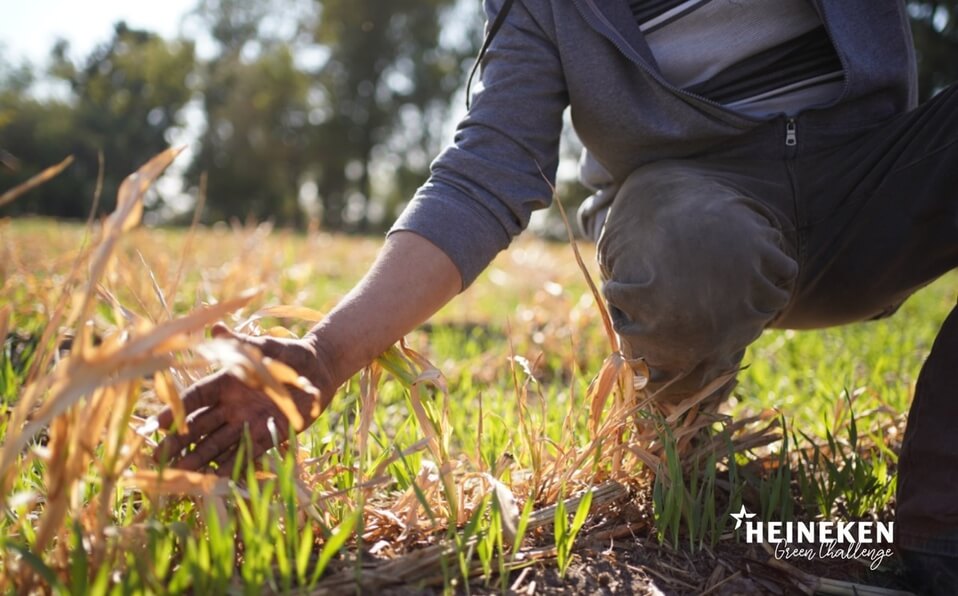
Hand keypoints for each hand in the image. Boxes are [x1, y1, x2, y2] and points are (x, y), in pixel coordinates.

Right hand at [153, 323, 334, 474]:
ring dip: (199, 459)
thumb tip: (216, 329)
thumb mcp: (266, 347)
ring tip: (178, 474)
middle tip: (157, 458)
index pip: (195, 398)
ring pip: (217, 444)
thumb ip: (242, 344)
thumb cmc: (290, 353)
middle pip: (199, 426)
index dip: (176, 410)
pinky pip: (245, 454)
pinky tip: (213, 481)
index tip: (157, 424)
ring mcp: (247, 423)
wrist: (320, 369)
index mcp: (226, 382)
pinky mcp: (267, 436)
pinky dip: (230, 467)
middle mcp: (231, 406)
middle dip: (178, 442)